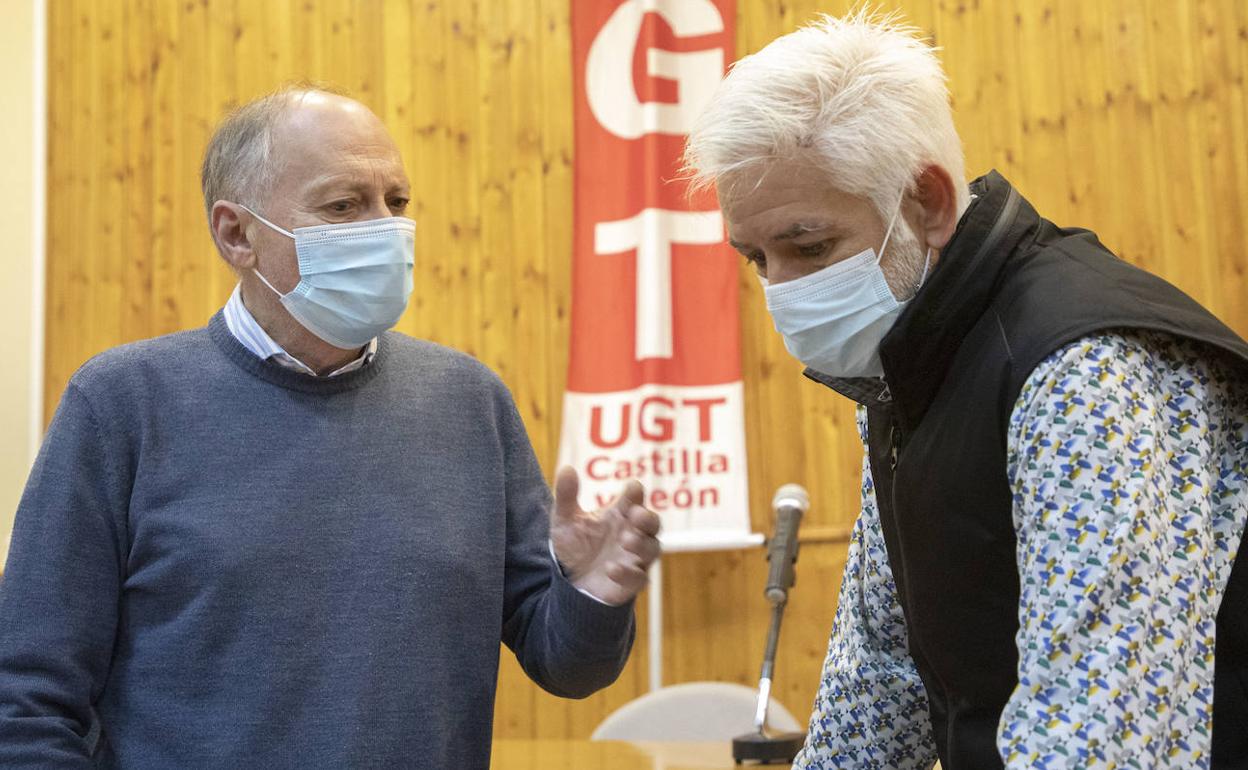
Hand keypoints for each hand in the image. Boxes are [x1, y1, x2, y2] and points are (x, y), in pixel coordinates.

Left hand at [550, 466, 661, 605]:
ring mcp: (634, 558)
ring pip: (653, 548)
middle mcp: (632, 534)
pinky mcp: (631, 582)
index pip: (635, 498)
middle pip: (653, 523)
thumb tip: (566, 468)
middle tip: (637, 515)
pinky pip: (639, 577)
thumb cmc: (574, 547)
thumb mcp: (565, 521)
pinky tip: (611, 569)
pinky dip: (628, 573)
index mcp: (619, 515)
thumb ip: (566, 496)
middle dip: (648, 518)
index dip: (635, 492)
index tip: (632, 489)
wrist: (569, 583)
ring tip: (626, 541)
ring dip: (642, 544)